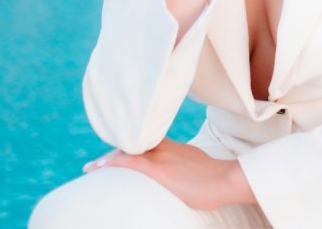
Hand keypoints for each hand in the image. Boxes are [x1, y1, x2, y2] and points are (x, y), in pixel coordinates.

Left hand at [83, 139, 255, 209]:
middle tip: (99, 163)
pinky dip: (112, 162)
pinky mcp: (159, 169)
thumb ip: (187, 169)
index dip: (131, 146)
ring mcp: (161, 157)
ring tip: (93, 167)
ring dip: (109, 158)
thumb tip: (184, 180)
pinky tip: (99, 167)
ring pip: (128, 151)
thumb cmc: (218, 180)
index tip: (119, 152)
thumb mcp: (199, 168)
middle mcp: (165, 148)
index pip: (147, 142)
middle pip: (134, 144)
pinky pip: (129, 161)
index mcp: (175, 147)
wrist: (227, 179)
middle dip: (116, 151)